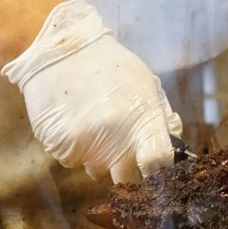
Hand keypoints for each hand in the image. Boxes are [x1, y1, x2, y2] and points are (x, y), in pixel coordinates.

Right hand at [2, 0, 181, 183]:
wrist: (57, 48)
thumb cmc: (107, 65)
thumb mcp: (144, 83)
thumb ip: (159, 117)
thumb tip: (170, 146)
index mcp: (143, 120)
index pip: (159, 162)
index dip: (159, 170)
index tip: (153, 167)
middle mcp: (116, 138)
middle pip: (128, 180)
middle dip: (127, 170)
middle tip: (121, 148)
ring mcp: (86, 145)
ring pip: (98, 171)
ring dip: (98, 157)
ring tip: (92, 124)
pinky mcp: (60, 146)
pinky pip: (73, 161)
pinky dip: (75, 148)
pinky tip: (73, 121)